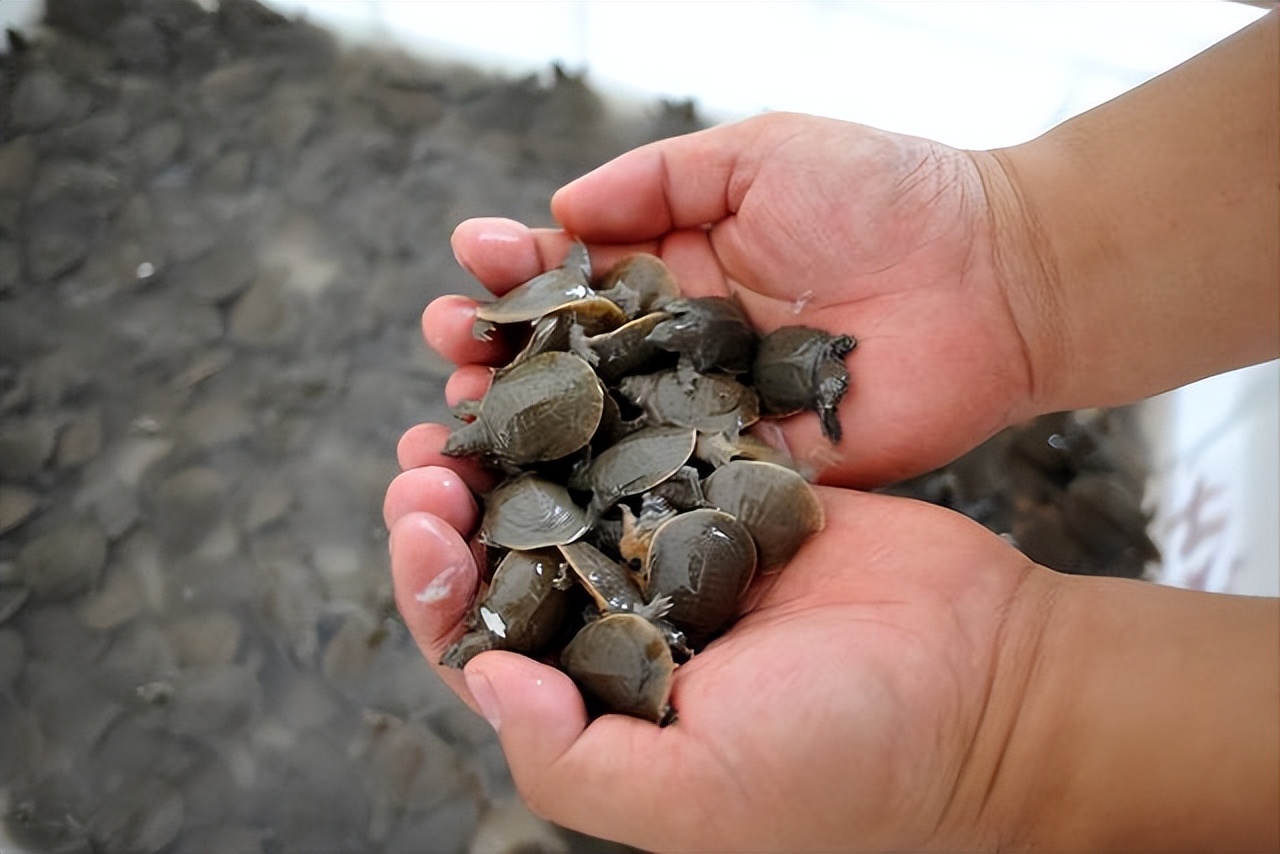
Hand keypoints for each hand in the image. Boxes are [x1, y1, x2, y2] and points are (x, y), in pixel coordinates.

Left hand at [385, 451, 1057, 851]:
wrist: (989, 679)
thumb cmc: (849, 755)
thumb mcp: (697, 794)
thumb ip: (572, 757)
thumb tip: (480, 676)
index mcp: (600, 700)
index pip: (479, 641)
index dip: (430, 583)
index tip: (423, 519)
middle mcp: (627, 621)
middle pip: (510, 552)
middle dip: (456, 500)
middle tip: (430, 450)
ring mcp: (679, 547)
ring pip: (568, 483)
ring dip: (516, 439)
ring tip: (475, 388)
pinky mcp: (733, 486)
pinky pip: (648, 436)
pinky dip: (602, 402)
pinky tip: (569, 360)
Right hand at [426, 112, 1052, 488]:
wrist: (997, 278)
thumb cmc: (888, 193)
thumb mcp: (760, 153)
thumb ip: (659, 180)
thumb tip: (558, 206)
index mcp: (675, 265)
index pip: (572, 271)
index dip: (515, 268)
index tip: (472, 262)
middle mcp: (679, 343)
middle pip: (568, 356)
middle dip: (498, 352)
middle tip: (448, 349)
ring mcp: (710, 410)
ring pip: (602, 427)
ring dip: (529, 428)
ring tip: (462, 420)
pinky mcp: (751, 472)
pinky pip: (670, 481)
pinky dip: (608, 490)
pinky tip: (548, 493)